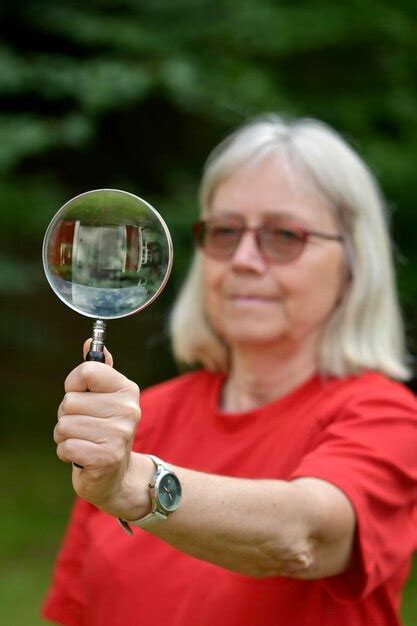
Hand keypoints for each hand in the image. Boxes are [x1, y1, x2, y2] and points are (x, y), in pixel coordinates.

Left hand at [53, 340, 145, 517]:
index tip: (82, 395)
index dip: (74, 384)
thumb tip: (90, 342)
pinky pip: (66, 447)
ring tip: (84, 440)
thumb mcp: (105, 398)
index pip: (87, 371)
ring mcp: (119, 434)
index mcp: (127, 389)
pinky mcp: (106, 458)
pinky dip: (67, 453)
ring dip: (66, 436)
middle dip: (67, 415)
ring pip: (64, 425)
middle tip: (85, 425)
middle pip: (69, 401)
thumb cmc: (105, 430)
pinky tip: (83, 456)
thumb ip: (98, 370)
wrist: (118, 476)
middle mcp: (128, 410)